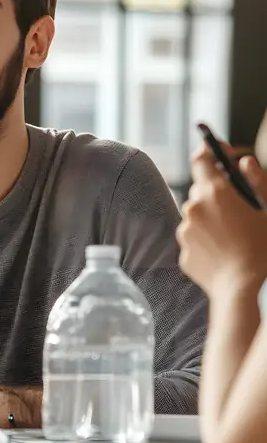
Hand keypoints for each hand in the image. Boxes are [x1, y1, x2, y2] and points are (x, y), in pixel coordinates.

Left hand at [176, 147, 266, 297]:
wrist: (243, 291)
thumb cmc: (262, 249)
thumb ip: (257, 181)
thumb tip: (244, 162)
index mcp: (215, 193)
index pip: (201, 158)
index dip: (210, 151)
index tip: (221, 153)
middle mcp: (194, 208)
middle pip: (201, 188)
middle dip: (217, 192)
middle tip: (239, 206)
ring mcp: (185, 230)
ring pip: (197, 214)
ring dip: (211, 217)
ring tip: (235, 236)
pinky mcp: (183, 251)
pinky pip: (194, 238)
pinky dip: (206, 239)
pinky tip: (225, 252)